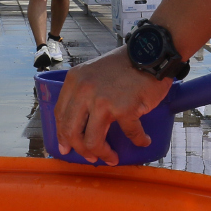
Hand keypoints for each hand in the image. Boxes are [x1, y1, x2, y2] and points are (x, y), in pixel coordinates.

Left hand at [53, 46, 171, 165]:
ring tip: (112, 158)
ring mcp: (103, 101)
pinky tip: (143, 141)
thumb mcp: (93, 71)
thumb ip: (83, 91)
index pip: (60, 115)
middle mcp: (85, 92)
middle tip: (90, 157)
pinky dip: (139, 140)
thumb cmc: (125, 63)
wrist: (150, 52)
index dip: (63, 135)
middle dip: (80, 150)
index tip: (67, 147)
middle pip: (72, 132)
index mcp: (74, 82)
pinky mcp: (125, 109)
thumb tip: (80, 121)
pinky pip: (130, 133)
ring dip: (103, 154)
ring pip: (93, 141)